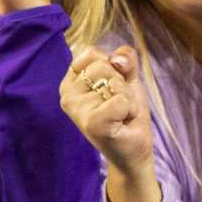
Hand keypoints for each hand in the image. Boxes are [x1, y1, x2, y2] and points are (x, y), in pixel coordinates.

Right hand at [61, 46, 155, 201]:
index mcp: (69, 82)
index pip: (91, 53)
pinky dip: (130, 109)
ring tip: (120, 115)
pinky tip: (122, 122)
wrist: (134, 147)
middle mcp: (67, 96)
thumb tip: (118, 59)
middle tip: (118, 105)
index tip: (110, 89)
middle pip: (104, 66)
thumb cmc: (125, 112)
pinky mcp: (93, 123)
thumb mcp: (126, 79)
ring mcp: (78, 110)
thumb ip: (125, 59)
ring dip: (128, 99)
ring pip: (115, 83)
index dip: (112, 67)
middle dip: (121, 84)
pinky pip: (121, 99)